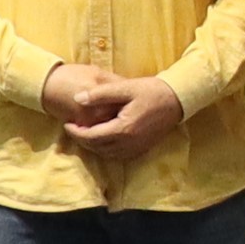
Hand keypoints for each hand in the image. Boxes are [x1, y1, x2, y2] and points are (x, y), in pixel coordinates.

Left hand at [57, 69, 187, 163]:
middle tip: (73, 128)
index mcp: (123, 128)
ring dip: (93, 146)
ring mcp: (136, 148)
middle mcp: (129, 143)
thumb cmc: (151, 91)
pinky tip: (103, 139)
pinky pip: (118, 155)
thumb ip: (100, 94)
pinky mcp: (142, 149)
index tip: (67, 123)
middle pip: (97, 147)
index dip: (75, 132)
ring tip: (85, 133)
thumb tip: (77, 99)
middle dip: (82, 139)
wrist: (177, 100)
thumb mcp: (125, 87)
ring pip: (106, 154)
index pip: (91, 136)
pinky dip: (106, 149)